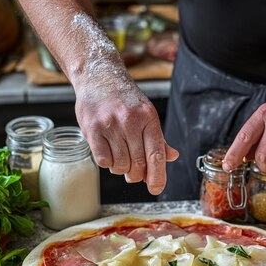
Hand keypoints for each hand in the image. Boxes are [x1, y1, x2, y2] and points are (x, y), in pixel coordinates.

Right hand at [74, 79, 178, 195]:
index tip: (156, 188)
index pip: (156, 154)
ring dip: (121, 169)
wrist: (99, 77)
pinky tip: (108, 153)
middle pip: (138, 163)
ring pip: (120, 164)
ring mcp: (110, 124)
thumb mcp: (146, 115)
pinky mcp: (92, 128)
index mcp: (149, 118)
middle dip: (137, 175)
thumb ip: (158, 139)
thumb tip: (172, 157)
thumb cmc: (125, 100)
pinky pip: (103, 160)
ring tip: (120, 159)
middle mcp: (130, 121)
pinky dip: (107, 163)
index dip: (158, 176)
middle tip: (134, 174)